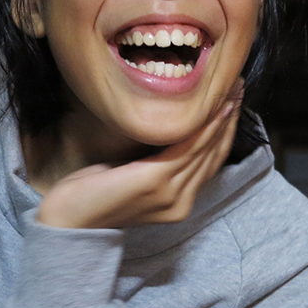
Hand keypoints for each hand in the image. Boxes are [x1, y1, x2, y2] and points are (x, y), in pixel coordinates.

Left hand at [36, 98, 240, 228]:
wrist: (68, 218)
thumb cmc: (94, 193)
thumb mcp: (134, 173)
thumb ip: (158, 161)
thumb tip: (173, 131)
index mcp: (179, 202)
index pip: (212, 163)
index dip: (226, 132)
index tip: (234, 102)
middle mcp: (181, 202)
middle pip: (215, 155)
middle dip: (229, 120)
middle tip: (239, 89)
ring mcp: (170, 195)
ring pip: (205, 150)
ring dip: (221, 118)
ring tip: (231, 91)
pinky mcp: (155, 182)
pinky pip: (186, 149)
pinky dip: (202, 128)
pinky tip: (213, 109)